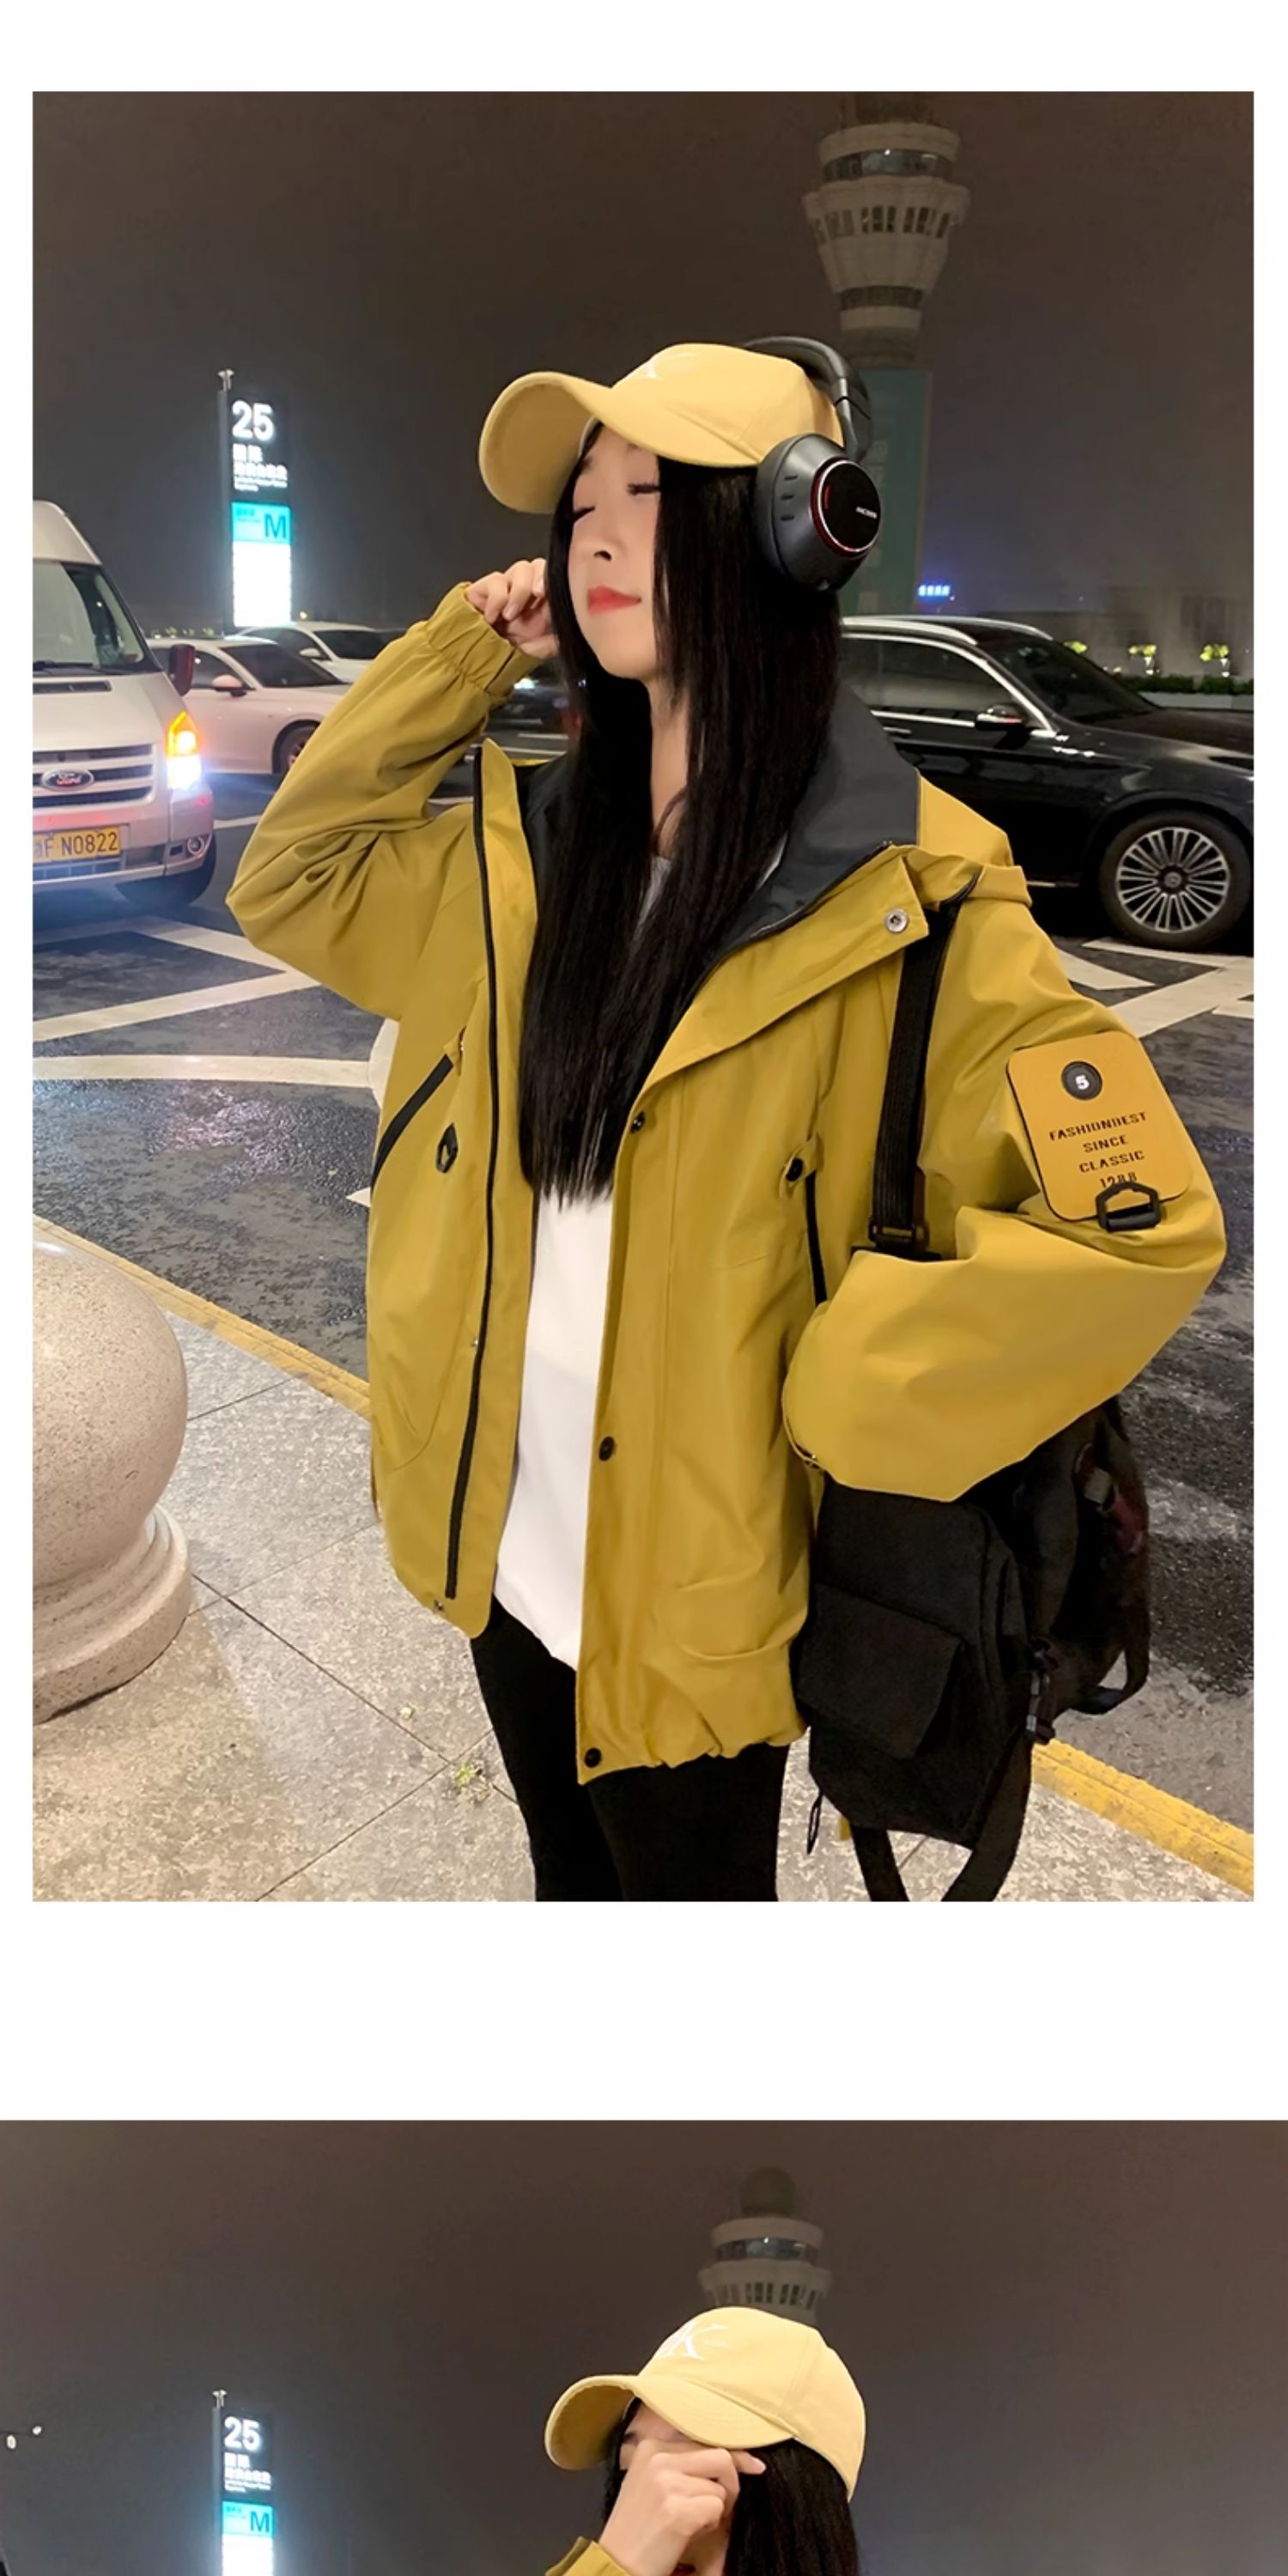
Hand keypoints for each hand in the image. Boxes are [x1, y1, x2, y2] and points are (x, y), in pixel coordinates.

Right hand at [465, 558, 557, 659]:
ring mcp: (506, 586)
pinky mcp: (484, 587)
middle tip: (539, 594)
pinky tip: (492, 617)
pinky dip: (497, 599)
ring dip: (520, 591)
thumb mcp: (538, 650)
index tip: (555, 596)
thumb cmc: (506, 653)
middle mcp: (527, 590)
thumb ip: (556, 637)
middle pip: (540, 566)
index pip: (555, 580)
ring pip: (521, 568)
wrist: (474, 661)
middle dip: (541, 576)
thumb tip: (570, 626)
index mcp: (543, 603)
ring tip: (510, 616)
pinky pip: (496, 580)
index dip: (557, 581)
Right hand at [599, 2440, 764, 2575]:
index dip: (734, 2456)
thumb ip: (685, 2466)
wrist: (618, 2562)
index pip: (706, 2440)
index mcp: (652, 2448)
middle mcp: (658, 2458)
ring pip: (720, 2489)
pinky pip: (717, 2510)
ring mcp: (667, 2483)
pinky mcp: (677, 2510)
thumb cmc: (641, 2527)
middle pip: (721, 2458)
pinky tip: (687, 2533)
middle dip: (730, 2484)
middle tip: (718, 2508)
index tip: (754, 2465)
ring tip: (689, 2523)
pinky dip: (710, 2525)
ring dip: (714, 2510)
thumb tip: (737, 2458)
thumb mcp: (654, 2483)